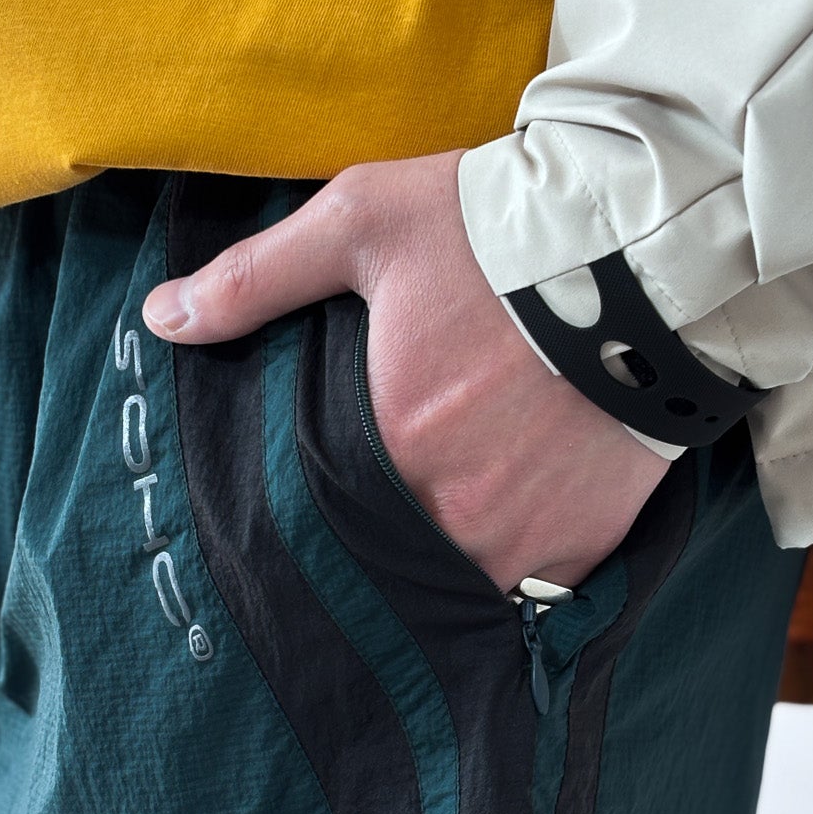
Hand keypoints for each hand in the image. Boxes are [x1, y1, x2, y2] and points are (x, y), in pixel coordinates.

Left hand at [142, 152, 668, 590]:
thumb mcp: (361, 224)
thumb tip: (161, 319)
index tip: (311, 511)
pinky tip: (515, 524)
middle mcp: (446, 512)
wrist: (650, 247)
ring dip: (445, 560)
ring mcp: (521, 539)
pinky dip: (520, 565)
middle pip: (387, 555)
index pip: (318, 515)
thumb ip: (257, 278)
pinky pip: (536, 589)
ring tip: (447, 523)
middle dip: (377, 541)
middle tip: (383, 516)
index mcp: (383, 445)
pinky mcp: (585, 545)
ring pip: (458, 582)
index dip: (312, 516)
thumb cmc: (495, 232)